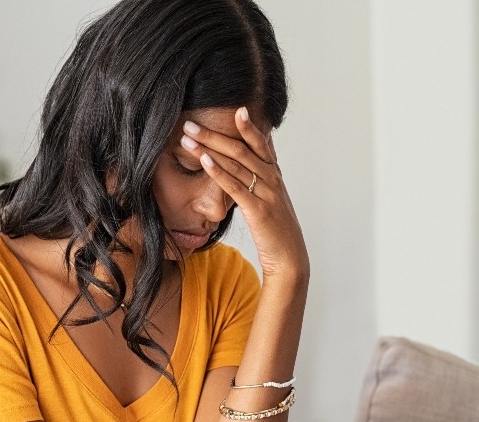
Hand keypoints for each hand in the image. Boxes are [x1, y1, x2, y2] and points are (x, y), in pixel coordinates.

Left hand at [181, 107, 307, 281]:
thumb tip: (256, 162)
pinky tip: (205, 161)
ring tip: (188, 138)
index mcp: (275, 175)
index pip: (261, 144)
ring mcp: (266, 193)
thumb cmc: (276, 229)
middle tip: (190, 123)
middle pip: (242, 149)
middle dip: (214, 134)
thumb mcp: (271, 199)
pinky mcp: (258, 210)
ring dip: (209, 148)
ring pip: (236, 164)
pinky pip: (235, 187)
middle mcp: (272, 179)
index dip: (248, 126)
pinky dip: (219, 172)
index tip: (235, 108)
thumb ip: (263, 179)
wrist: (289, 257)